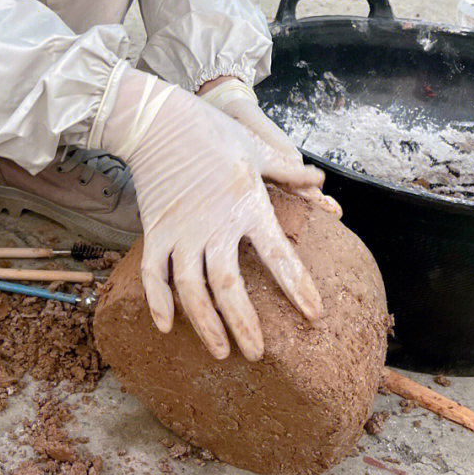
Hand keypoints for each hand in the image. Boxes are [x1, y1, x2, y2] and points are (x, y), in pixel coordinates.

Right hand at [99, 67, 323, 360]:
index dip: (298, 287)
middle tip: (257, 354)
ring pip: (191, 290)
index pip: (279, 255)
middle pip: (229, 288)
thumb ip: (287, 173)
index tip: (314, 314)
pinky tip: (166, 327)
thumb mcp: (256, 149)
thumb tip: (320, 183)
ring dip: (206, 325)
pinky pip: (153, 275)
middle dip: (244, 325)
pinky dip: (158, 302)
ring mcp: (180, 231)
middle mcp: (214, 225)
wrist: (157, 120)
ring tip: (222, 352)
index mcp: (246, 205)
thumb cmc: (212, 132)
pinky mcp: (154, 231)